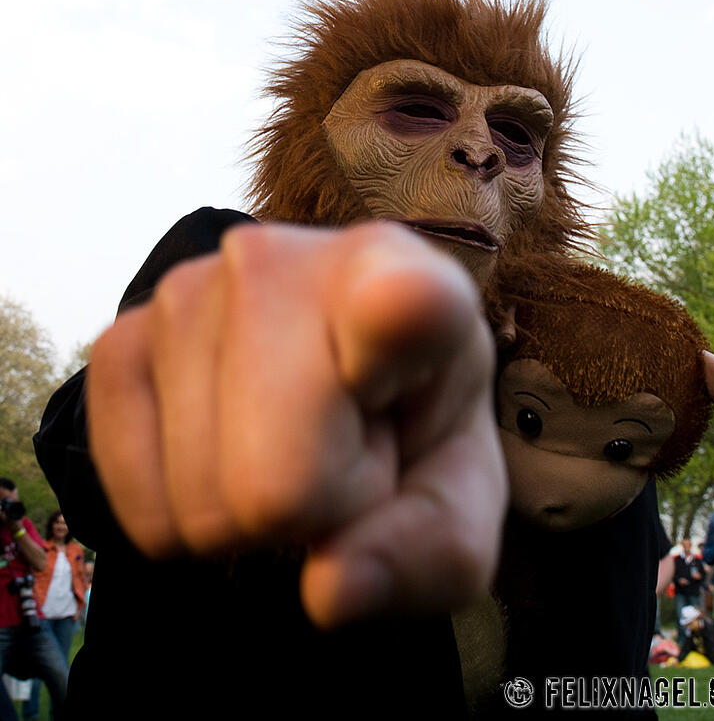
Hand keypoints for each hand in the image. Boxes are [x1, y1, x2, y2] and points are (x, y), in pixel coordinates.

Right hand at [88, 221, 507, 626]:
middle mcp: (282, 262)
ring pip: (204, 507)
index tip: (408, 304)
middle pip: (280, 483)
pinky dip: (184, 517)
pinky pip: (141, 511)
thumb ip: (425, 550)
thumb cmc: (407, 434)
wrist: (331, 384)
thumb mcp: (457, 504)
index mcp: (409, 282)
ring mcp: (185, 294)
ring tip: (287, 444)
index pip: (402, 297)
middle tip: (339, 454)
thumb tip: (329, 588)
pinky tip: (224, 450)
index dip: (400, 311)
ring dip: (249, 512)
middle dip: (313, 512)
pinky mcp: (119, 342)